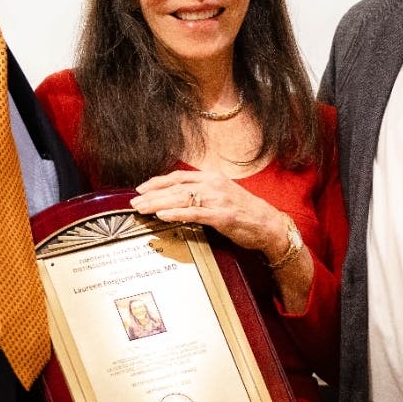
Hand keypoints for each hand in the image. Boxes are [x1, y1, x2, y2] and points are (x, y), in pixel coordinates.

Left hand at [130, 169, 288, 260]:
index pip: (179, 177)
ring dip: (158, 204)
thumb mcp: (222, 195)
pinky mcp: (222, 216)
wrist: (269, 224)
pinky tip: (162, 215)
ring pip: (181, 198)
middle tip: (134, 202)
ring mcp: (218, 200)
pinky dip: (176, 213)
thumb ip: (202, 193)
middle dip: (152, 194)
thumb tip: (178, 196)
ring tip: (141, 209)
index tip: (141, 189)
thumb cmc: (245, 212)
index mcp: (212, 177)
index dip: (158, 182)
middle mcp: (213, 184)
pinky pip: (194, 213)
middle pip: (175, 187)